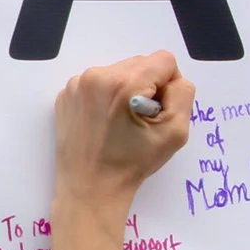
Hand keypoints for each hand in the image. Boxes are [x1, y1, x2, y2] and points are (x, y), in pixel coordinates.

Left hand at [52, 51, 194, 226]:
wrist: (90, 189)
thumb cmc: (132, 164)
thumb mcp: (175, 131)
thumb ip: (183, 93)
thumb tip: (173, 79)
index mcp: (124, 83)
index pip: (164, 61)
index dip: (169, 85)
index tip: (157, 111)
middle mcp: (97, 76)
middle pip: (140, 64)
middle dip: (147, 87)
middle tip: (138, 120)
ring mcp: (77, 85)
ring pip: (119, 72)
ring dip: (126, 90)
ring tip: (120, 122)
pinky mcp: (66, 95)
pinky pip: (98, 83)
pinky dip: (106, 97)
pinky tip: (104, 122)